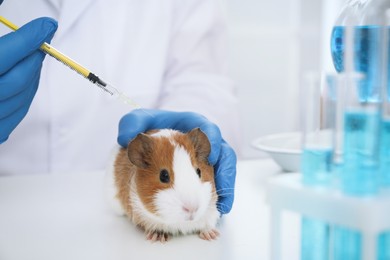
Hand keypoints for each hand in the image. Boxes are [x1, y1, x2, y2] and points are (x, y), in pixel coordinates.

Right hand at [0, 17, 56, 142]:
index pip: (3, 56)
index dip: (29, 38)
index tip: (47, 25)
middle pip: (16, 80)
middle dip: (34, 57)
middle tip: (42, 40)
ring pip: (20, 99)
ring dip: (33, 75)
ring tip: (34, 56)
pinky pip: (16, 114)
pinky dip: (26, 94)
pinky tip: (26, 79)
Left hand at [118, 109, 236, 213]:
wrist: (152, 144)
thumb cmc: (152, 128)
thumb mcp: (140, 121)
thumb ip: (133, 123)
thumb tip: (126, 137)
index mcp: (194, 126)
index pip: (209, 130)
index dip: (212, 140)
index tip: (210, 151)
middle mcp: (206, 143)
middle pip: (224, 153)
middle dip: (224, 169)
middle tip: (220, 183)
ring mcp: (209, 159)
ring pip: (225, 172)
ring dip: (226, 188)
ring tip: (223, 205)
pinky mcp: (208, 175)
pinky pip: (220, 185)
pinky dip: (222, 197)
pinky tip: (220, 210)